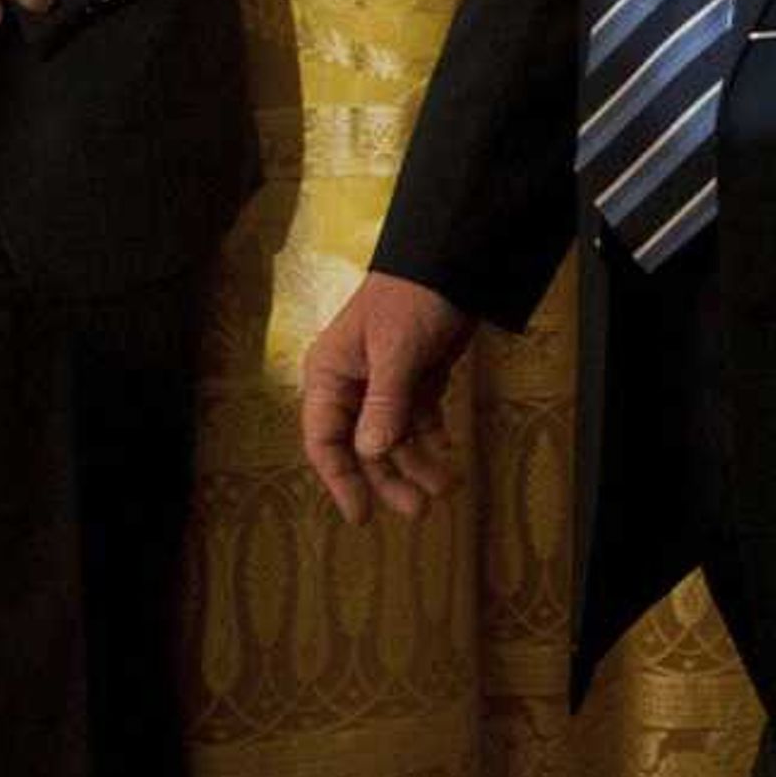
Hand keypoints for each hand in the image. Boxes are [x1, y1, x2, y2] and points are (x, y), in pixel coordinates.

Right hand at [300, 273, 478, 524]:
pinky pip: (419, 421)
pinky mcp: (416, 380)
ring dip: (416, 464)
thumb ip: (385, 402)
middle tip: (418, 510)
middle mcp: (352, 385)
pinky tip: (448, 458)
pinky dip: (432, 441)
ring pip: (394, 439)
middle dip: (388, 479)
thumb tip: (371, 452)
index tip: (362, 515)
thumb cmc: (412, 299)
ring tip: (445, 488)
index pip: (324, 440)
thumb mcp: (397, 350)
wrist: (451, 261)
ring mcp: (385, 384)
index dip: (341, 480)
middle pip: (363, 447)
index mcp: (330, 375)